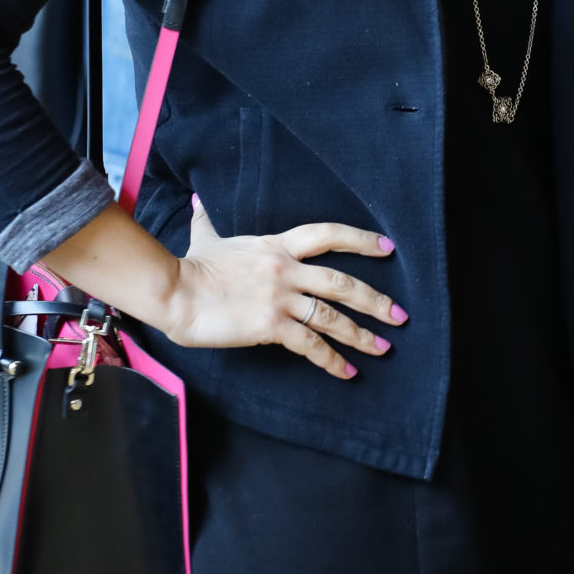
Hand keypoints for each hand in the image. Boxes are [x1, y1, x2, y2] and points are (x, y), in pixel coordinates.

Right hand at [164, 202, 405, 379]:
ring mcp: (280, 297)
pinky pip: (310, 344)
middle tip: (400, 315)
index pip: (328, 235)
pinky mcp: (270, 325)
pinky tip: (347, 371)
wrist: (173, 292)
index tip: (388, 248)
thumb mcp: (205, 239)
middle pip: (343, 281)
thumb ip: (207, 221)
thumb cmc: (188, 268)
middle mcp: (286, 269)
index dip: (361, 240)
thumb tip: (196, 202)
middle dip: (375, 300)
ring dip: (362, 334)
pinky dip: (332, 360)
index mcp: (276, 245)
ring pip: (333, 316)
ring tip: (384, 348)